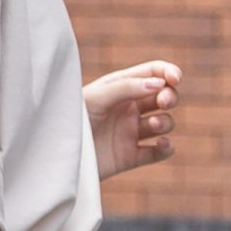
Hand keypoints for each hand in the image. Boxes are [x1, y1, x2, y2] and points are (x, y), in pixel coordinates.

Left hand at [84, 60, 179, 180]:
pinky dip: (166, 147)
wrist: (56, 155)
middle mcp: (127, 107)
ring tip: (151, 125)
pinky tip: (162, 144)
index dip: (168, 73)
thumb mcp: (97, 97)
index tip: (175, 79)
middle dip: (170, 96)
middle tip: (163, 102)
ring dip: (165, 122)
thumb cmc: (72, 118)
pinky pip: (158, 152)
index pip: (152, 74)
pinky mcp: (130, 156)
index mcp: (120, 87)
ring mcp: (130, 132)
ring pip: (164, 123)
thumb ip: (127, 87)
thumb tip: (160, 84)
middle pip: (163, 96)